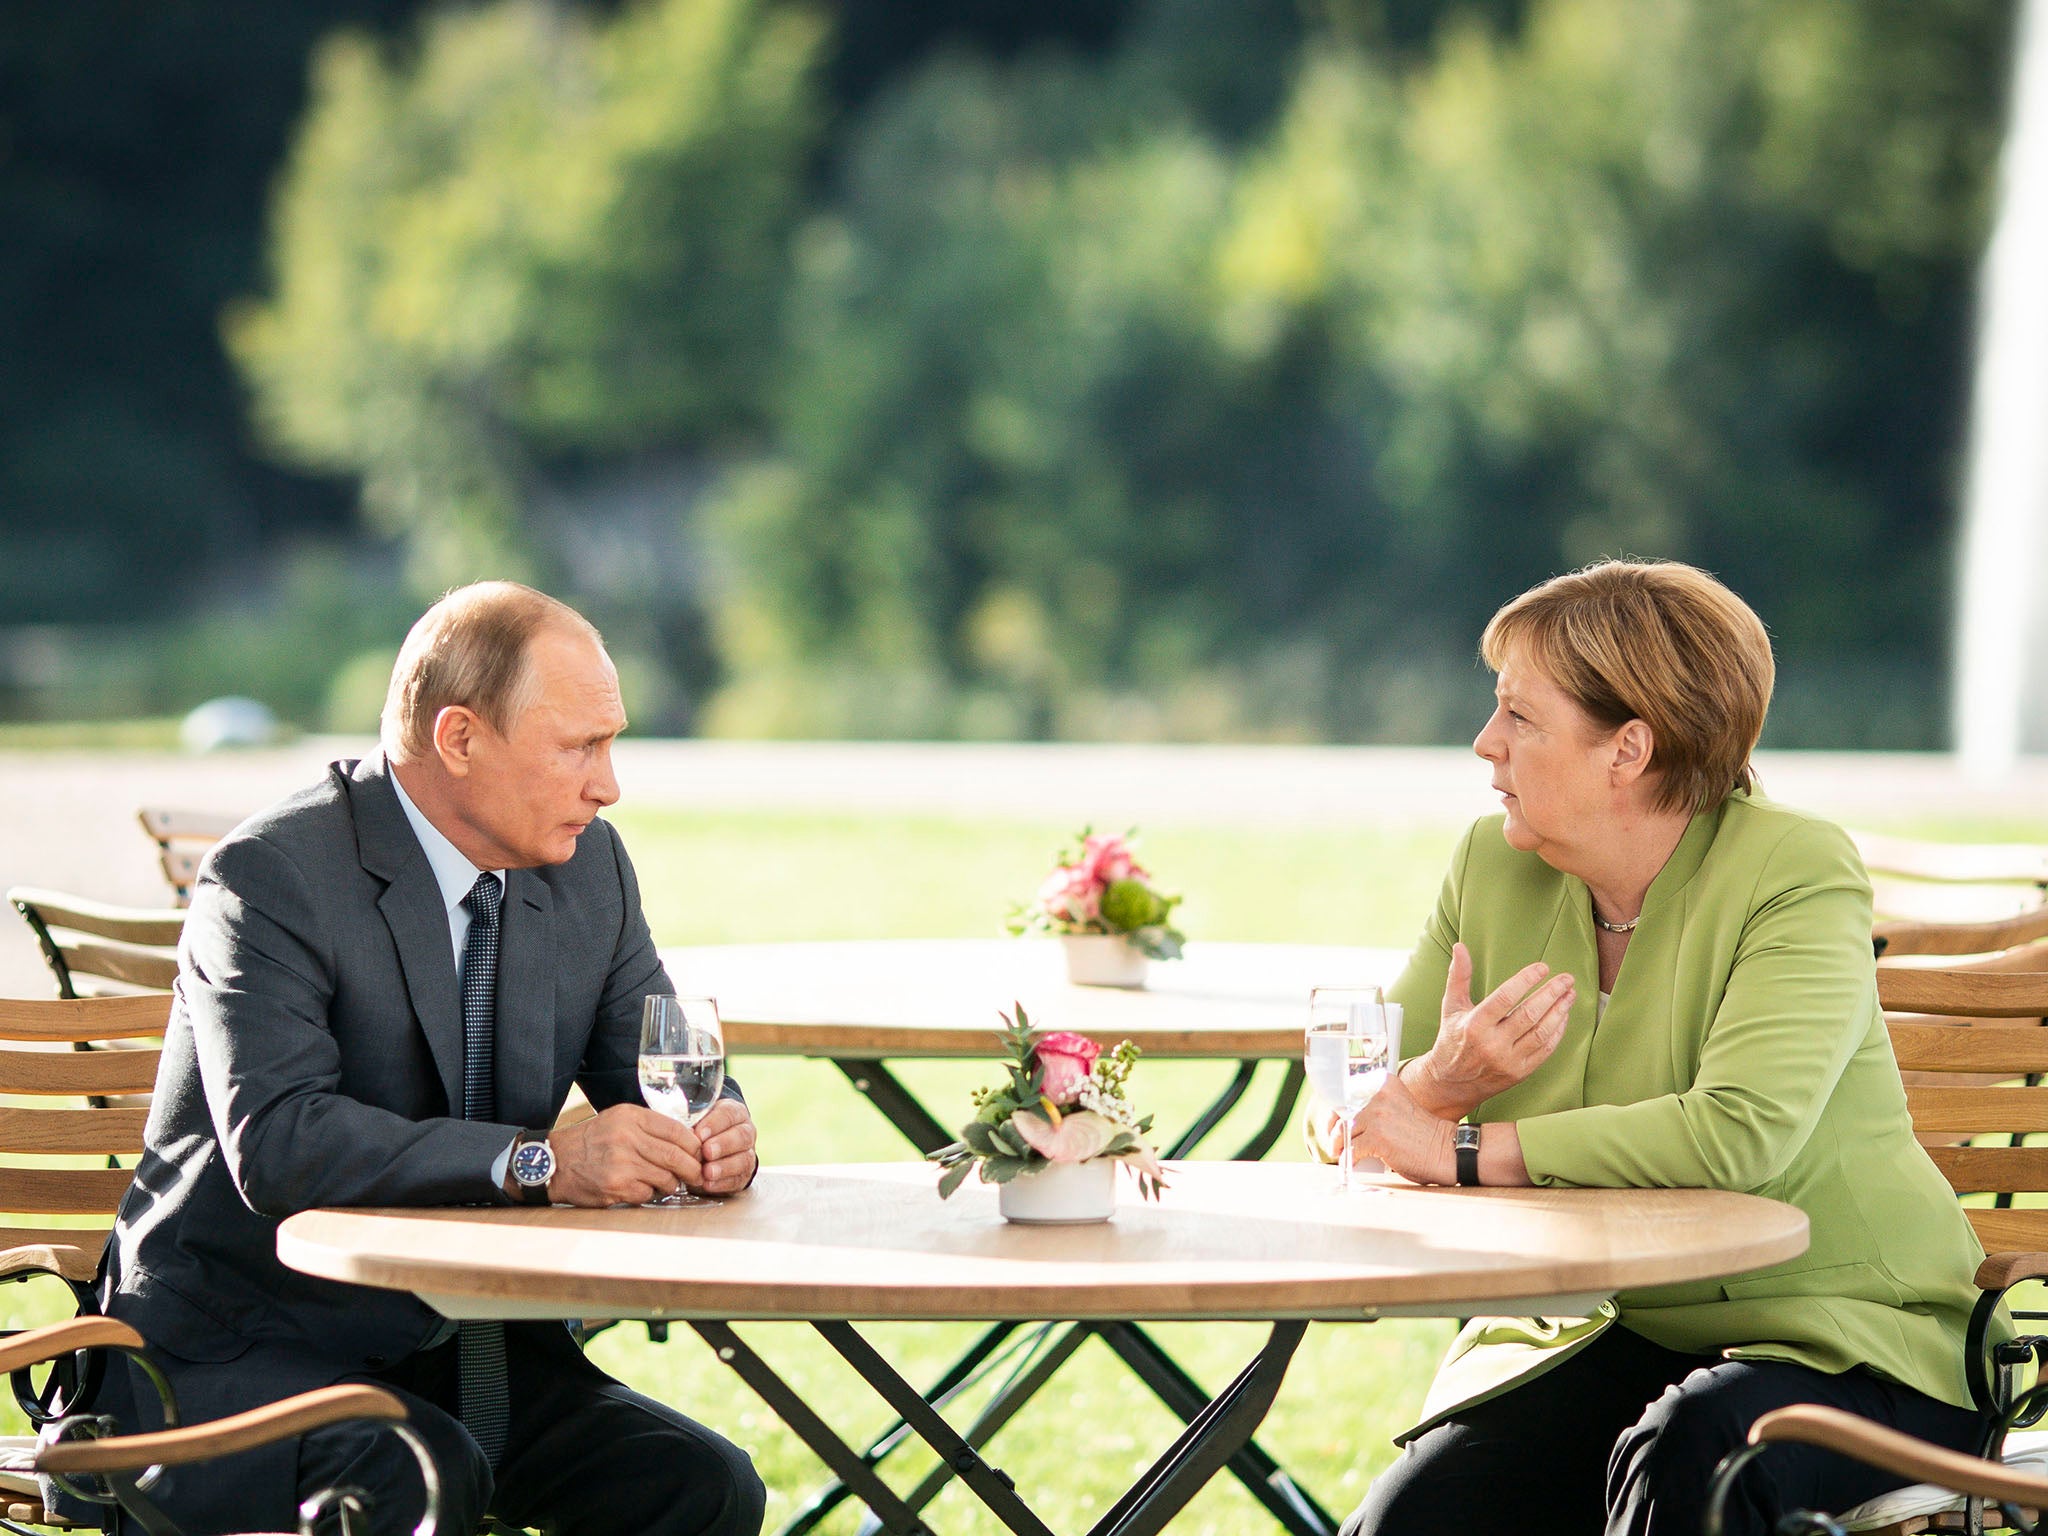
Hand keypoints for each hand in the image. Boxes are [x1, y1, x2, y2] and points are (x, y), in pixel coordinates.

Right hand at [541, 1104, 700, 1206]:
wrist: (556, 1162)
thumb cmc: (593, 1141)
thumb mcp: (619, 1120)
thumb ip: (649, 1126)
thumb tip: (688, 1140)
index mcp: (631, 1117)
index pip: (677, 1130)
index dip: (694, 1145)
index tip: (700, 1153)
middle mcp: (627, 1137)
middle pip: (676, 1156)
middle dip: (692, 1169)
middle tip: (697, 1175)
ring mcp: (622, 1163)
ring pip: (666, 1178)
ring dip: (672, 1183)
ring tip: (666, 1182)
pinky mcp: (616, 1186)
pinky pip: (649, 1193)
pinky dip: (651, 1193)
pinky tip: (643, 1188)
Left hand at [686, 1098, 757, 1194]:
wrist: (710, 1152)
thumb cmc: (701, 1132)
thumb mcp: (697, 1122)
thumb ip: (692, 1124)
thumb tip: (682, 1131)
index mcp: (734, 1113)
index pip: (729, 1114)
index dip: (715, 1123)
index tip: (699, 1134)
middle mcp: (745, 1132)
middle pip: (741, 1136)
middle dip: (723, 1145)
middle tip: (707, 1152)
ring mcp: (747, 1153)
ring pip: (744, 1159)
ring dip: (725, 1167)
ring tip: (708, 1172)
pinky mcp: (744, 1175)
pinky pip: (738, 1179)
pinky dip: (722, 1183)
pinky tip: (709, 1184)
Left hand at [1336, 1070, 1456, 1185]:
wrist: (1447, 1150)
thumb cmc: (1426, 1134)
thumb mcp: (1400, 1108)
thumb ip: (1379, 1109)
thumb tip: (1351, 1124)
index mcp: (1385, 1084)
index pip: (1350, 1094)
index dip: (1338, 1110)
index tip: (1334, 1121)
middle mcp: (1379, 1096)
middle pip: (1344, 1113)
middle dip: (1335, 1129)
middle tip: (1335, 1143)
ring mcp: (1377, 1116)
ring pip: (1345, 1132)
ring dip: (1339, 1146)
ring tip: (1341, 1154)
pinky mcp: (1377, 1138)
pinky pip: (1352, 1150)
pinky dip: (1348, 1160)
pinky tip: (1348, 1166)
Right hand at [1404, 944, 1574, 1119]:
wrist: (1451, 1083)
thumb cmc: (1452, 1039)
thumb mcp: (1451, 1007)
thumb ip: (1459, 976)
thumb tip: (1460, 947)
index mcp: (1474, 1025)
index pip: (1505, 998)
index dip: (1526, 980)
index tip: (1543, 967)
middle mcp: (1492, 1044)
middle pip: (1529, 1014)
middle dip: (1551, 994)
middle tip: (1566, 979)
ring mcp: (1508, 1060)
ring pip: (1541, 1032)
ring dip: (1560, 1011)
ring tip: (1570, 994)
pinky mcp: (1520, 1073)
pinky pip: (1545, 1050)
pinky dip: (1557, 1032)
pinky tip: (1563, 1016)